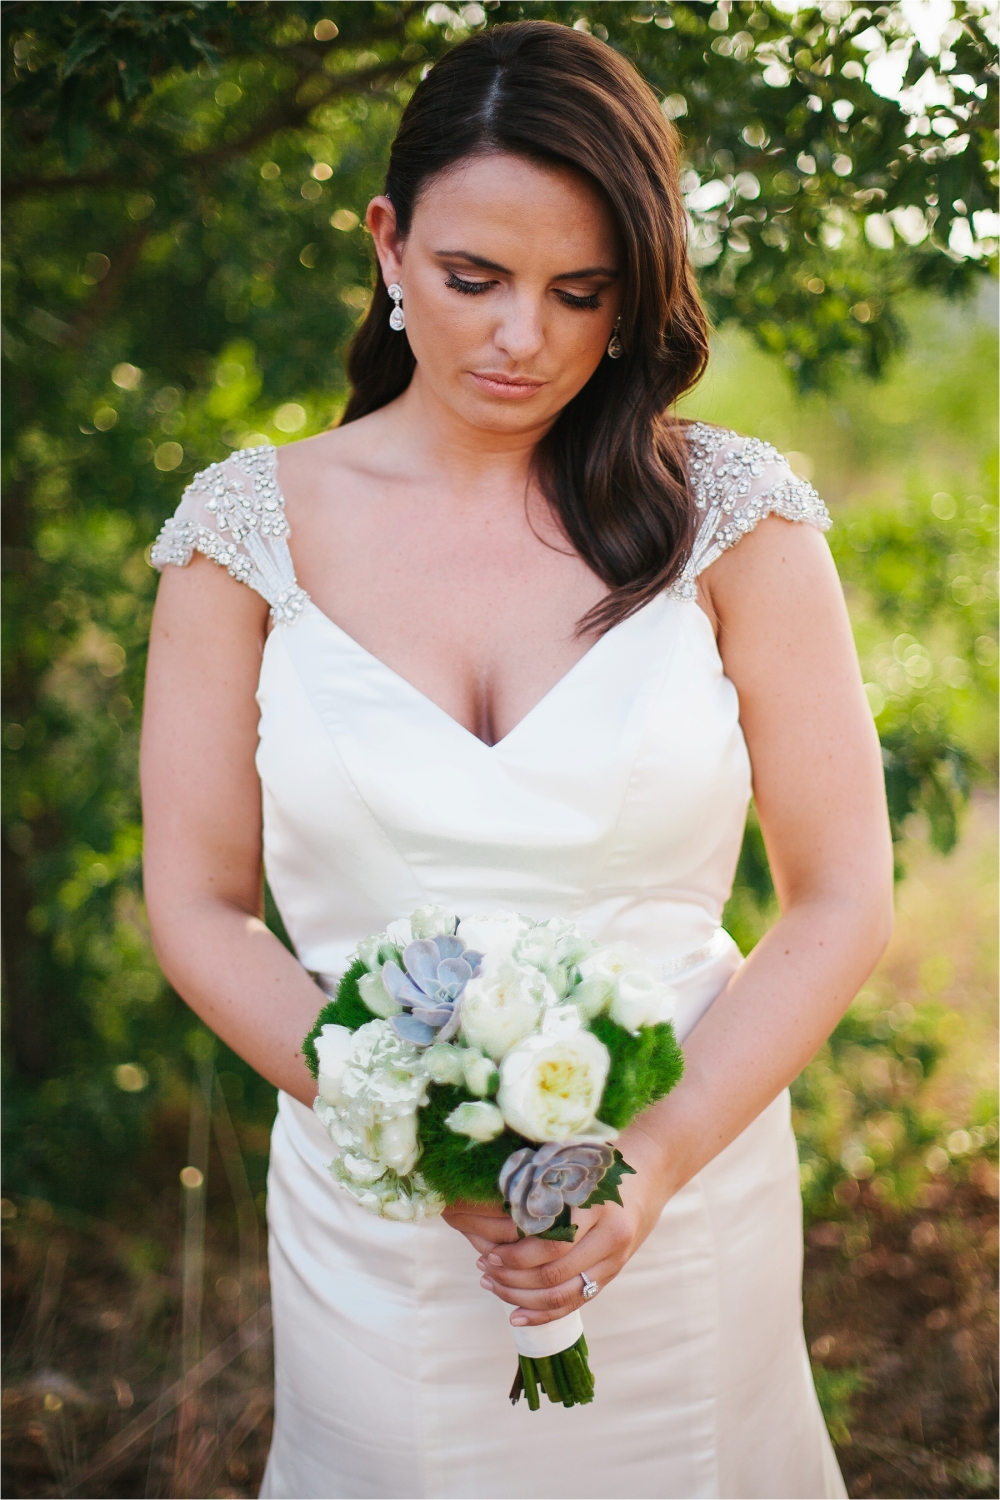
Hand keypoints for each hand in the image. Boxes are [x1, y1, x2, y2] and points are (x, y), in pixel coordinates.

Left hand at [451, 1124, 672, 1326]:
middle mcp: (610, 1238)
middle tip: (483, 1266)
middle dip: (511, 1277)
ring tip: (491, 1285)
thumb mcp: (574, 1164)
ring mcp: (614, 1260)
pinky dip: (543, 1314)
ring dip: (521, 1297)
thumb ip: (543, 1186)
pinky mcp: (612, 1274)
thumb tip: (490, 1209)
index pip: (551, 1244)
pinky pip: (575, 1303)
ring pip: (562, 1295)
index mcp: (598, 1206)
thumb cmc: (601, 1161)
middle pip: (553, 1274)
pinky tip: (517, 1316)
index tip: (486, 1250)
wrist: (651, 1172)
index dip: (514, 1255)